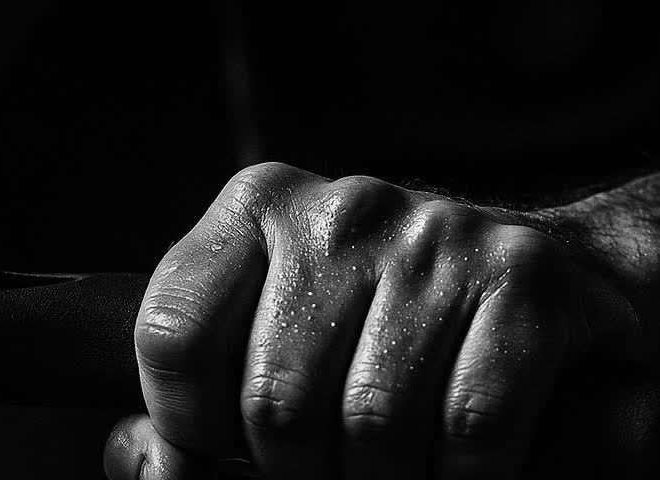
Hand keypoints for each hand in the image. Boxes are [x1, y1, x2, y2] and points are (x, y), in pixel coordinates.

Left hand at [104, 162, 639, 478]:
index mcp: (256, 207)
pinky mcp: (521, 279)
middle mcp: (340, 210)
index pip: (172, 336)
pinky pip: (470, 430)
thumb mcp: (269, 326)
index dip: (186, 425)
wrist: (532, 274)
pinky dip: (455, 477)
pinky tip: (448, 464)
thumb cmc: (371, 318)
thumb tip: (145, 461)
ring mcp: (435, 238)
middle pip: (274, 403)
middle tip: (317, 469)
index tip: (221, 449)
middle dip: (291, 471)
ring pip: (371, 425)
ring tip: (378, 469)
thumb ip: (194, 391)